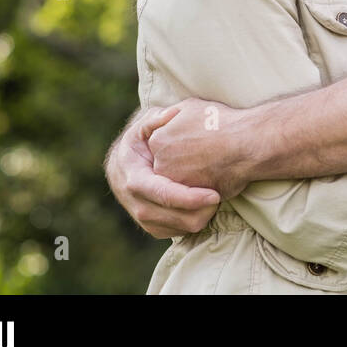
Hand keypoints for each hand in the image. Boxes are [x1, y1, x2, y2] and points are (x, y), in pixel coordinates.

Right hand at [106, 106, 220, 238]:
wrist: (124, 163)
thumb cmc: (140, 140)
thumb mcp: (144, 125)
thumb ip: (156, 119)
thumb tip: (170, 115)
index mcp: (133, 177)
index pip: (161, 193)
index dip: (188, 197)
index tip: (215, 195)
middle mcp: (134, 201)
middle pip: (170, 217)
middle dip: (199, 211)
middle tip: (222, 198)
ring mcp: (141, 216)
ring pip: (175, 229)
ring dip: (200, 218)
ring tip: (218, 201)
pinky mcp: (151, 226)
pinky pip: (176, 232)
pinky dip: (192, 222)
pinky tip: (206, 207)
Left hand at [145, 97, 251, 198]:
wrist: (247, 142)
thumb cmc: (221, 121)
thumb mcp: (190, 106)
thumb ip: (169, 115)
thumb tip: (162, 120)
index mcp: (158, 141)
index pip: (161, 146)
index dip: (180, 141)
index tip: (196, 138)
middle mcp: (161, 164)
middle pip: (166, 164)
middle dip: (183, 158)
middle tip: (204, 150)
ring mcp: (176, 182)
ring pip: (179, 179)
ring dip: (192, 173)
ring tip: (211, 161)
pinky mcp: (192, 197)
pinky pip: (192, 193)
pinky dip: (202, 185)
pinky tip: (216, 173)